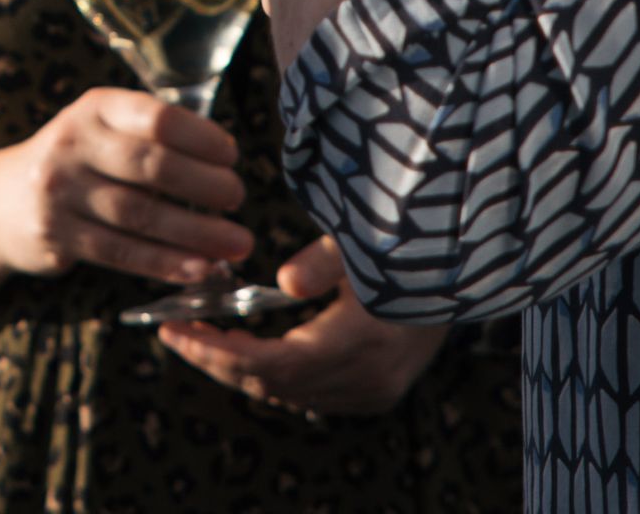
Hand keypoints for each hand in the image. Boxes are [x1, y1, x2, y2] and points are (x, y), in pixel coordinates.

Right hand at [0, 85, 253, 285]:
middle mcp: (72, 143)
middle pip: (150, 166)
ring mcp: (60, 191)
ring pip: (139, 215)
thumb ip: (149, 136)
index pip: (155, 116)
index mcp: (93, 109)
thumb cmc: (74, 163)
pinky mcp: (57, 235)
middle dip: (204, 185)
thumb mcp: (99, 130)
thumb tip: (222, 162)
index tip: (231, 156)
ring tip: (236, 242)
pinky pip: (121, 252)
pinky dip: (165, 263)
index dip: (200, 137)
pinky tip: (199, 269)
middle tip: (239, 198)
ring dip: (195, 232)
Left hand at [155, 236, 450, 416]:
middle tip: (173, 331)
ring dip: (238, 368)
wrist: (466, 277)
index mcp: (362, 340)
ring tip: (199, 335)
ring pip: (285, 394)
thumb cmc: (410, 249)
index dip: (218, 349)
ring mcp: (373, 391)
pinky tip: (244, 349)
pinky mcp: (376, 394)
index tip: (174, 327)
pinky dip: (269, 376)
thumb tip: (285, 280)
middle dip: (216, 358)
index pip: (272, 362)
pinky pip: (307, 396)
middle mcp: (367, 377)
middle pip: (270, 384)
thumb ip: (326, 261)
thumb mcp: (367, 243)